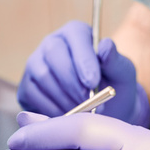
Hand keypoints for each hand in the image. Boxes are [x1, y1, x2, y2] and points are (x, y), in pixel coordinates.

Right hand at [17, 21, 149, 126]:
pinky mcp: (26, 87)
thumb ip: (115, 60)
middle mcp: (52, 44)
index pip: (75, 35)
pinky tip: (68, 116)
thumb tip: (105, 46)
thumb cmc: (114, 86)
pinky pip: (33, 96)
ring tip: (83, 111)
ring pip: (43, 77)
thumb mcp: (122, 73)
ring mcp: (35, 64)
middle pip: (54, 54)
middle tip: (88, 101)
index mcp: (76, 33)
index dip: (83, 58)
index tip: (93, 82)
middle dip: (72, 81)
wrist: (102, 111)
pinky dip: (52, 109)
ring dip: (64, 98)